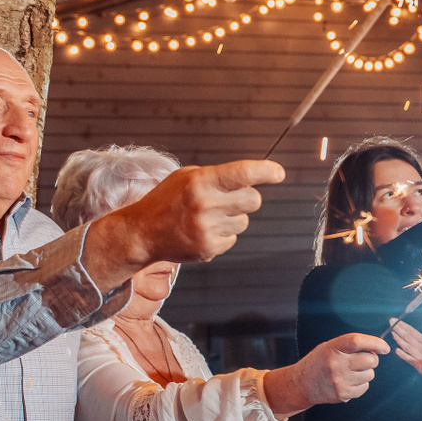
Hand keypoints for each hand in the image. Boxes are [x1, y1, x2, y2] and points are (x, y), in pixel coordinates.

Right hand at [109, 160, 284, 265]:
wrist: (142, 232)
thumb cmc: (165, 200)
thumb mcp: (186, 177)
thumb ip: (216, 176)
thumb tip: (251, 179)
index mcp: (201, 182)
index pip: (243, 174)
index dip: (265, 171)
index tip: (278, 173)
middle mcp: (206, 205)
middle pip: (253, 200)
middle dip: (247, 198)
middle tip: (230, 198)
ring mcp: (207, 230)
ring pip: (244, 221)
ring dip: (232, 217)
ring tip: (208, 216)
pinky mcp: (208, 249)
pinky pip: (232, 239)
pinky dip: (222, 234)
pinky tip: (202, 230)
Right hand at [264, 332, 387, 412]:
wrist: (302, 384)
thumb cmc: (319, 362)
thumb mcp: (330, 347)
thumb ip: (350, 346)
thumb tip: (376, 349)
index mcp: (333, 348)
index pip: (358, 341)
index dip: (375, 343)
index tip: (384, 347)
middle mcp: (336, 364)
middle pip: (370, 360)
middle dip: (372, 359)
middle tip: (364, 360)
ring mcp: (340, 381)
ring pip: (369, 375)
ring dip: (365, 372)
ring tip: (351, 372)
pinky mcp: (343, 394)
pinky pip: (364, 387)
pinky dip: (361, 384)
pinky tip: (349, 381)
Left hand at [390, 318, 421, 389]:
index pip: (412, 331)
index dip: (403, 325)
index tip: (395, 320)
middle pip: (408, 336)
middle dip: (398, 329)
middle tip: (390, 321)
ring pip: (407, 346)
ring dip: (398, 339)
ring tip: (391, 332)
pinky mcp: (421, 367)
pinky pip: (410, 360)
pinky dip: (403, 355)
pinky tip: (396, 350)